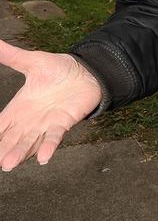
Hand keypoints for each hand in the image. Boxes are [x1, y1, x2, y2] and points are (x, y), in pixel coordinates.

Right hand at [0, 41, 101, 170]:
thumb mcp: (31, 61)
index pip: (0, 124)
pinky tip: (42, 158)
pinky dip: (48, 147)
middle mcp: (29, 120)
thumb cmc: (58, 70)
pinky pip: (54, 138)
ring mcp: (46, 124)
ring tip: (8, 164)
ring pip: (29, 142)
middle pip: (11, 138)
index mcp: (18, 108)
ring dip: (19, 153)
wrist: (85, 71)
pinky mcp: (63, 122)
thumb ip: (11, 56)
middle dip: (2, 149)